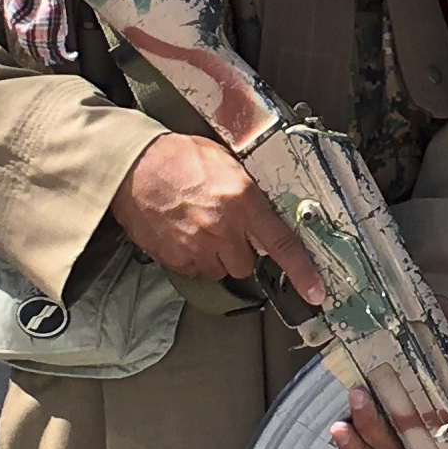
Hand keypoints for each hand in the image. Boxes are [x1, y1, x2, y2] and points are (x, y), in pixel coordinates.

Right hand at [108, 134, 325, 296]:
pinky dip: (192, 257)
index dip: (302, 272)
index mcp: (243, 200)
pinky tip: (182, 232)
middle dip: (241, 251)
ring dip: (216, 255)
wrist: (132, 165)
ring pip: (220, 270)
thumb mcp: (226, 162)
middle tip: (225, 227)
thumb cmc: (178, 156)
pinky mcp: (173, 258)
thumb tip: (266, 212)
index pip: (281, 244)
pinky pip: (194, 270)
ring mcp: (196, 246)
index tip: (315, 292)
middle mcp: (222, 228)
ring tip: (199, 226)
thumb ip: (248, 192)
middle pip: (246, 264)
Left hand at [329, 304, 447, 448]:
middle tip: (358, 398)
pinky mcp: (372, 409)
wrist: (408, 309)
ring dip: (355, 443)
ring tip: (340, 425)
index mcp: (447, 408)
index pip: (442, 447)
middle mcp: (420, 421)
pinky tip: (338, 442)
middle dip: (373, 430)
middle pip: (398, 445)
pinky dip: (349, 448)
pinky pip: (361, 439)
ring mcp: (393, 418)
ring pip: (376, 447)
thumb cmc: (437, 324)